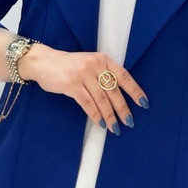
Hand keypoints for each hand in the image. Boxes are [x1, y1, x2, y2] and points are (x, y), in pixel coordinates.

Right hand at [22, 44, 149, 134]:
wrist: (44, 62)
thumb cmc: (69, 65)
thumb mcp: (89, 63)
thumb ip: (103, 74)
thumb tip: (119, 96)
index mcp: (103, 59)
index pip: (124, 76)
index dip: (135, 91)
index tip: (143, 103)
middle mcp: (95, 65)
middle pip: (114, 91)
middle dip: (123, 109)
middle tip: (129, 122)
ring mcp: (83, 75)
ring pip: (101, 100)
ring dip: (110, 116)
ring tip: (115, 128)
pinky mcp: (72, 85)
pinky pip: (87, 104)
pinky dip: (95, 115)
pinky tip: (100, 123)